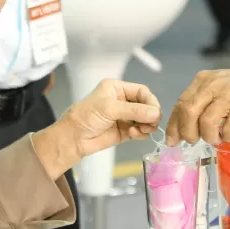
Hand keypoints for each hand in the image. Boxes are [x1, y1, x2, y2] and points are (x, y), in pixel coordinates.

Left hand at [32, 79, 160, 178]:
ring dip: (147, 125)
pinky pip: (141, 131)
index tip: (155, 113)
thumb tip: (157, 114)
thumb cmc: (87, 116)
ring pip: (146, 119)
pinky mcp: (125, 131)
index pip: (142, 91)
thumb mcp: (109, 108)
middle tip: (151, 124)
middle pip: (146, 105)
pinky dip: (141, 133)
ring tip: (142, 130)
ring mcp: (124, 117)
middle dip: (150, 115)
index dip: (151, 101)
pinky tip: (134, 134)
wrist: (72, 139)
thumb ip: (134, 110)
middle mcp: (123, 101)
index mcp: (117, 88)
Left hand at [166, 67, 229, 144]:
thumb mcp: (215, 89)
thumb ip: (198, 105)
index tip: (172, 140)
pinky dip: (228, 137)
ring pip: (207, 122)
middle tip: (194, 140)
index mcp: (202, 81)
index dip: (174, 125)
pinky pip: (228, 129)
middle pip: (189, 112)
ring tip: (216, 138)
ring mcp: (229, 95)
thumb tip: (177, 133)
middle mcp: (213, 85)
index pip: (181, 103)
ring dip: (209, 136)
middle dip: (188, 132)